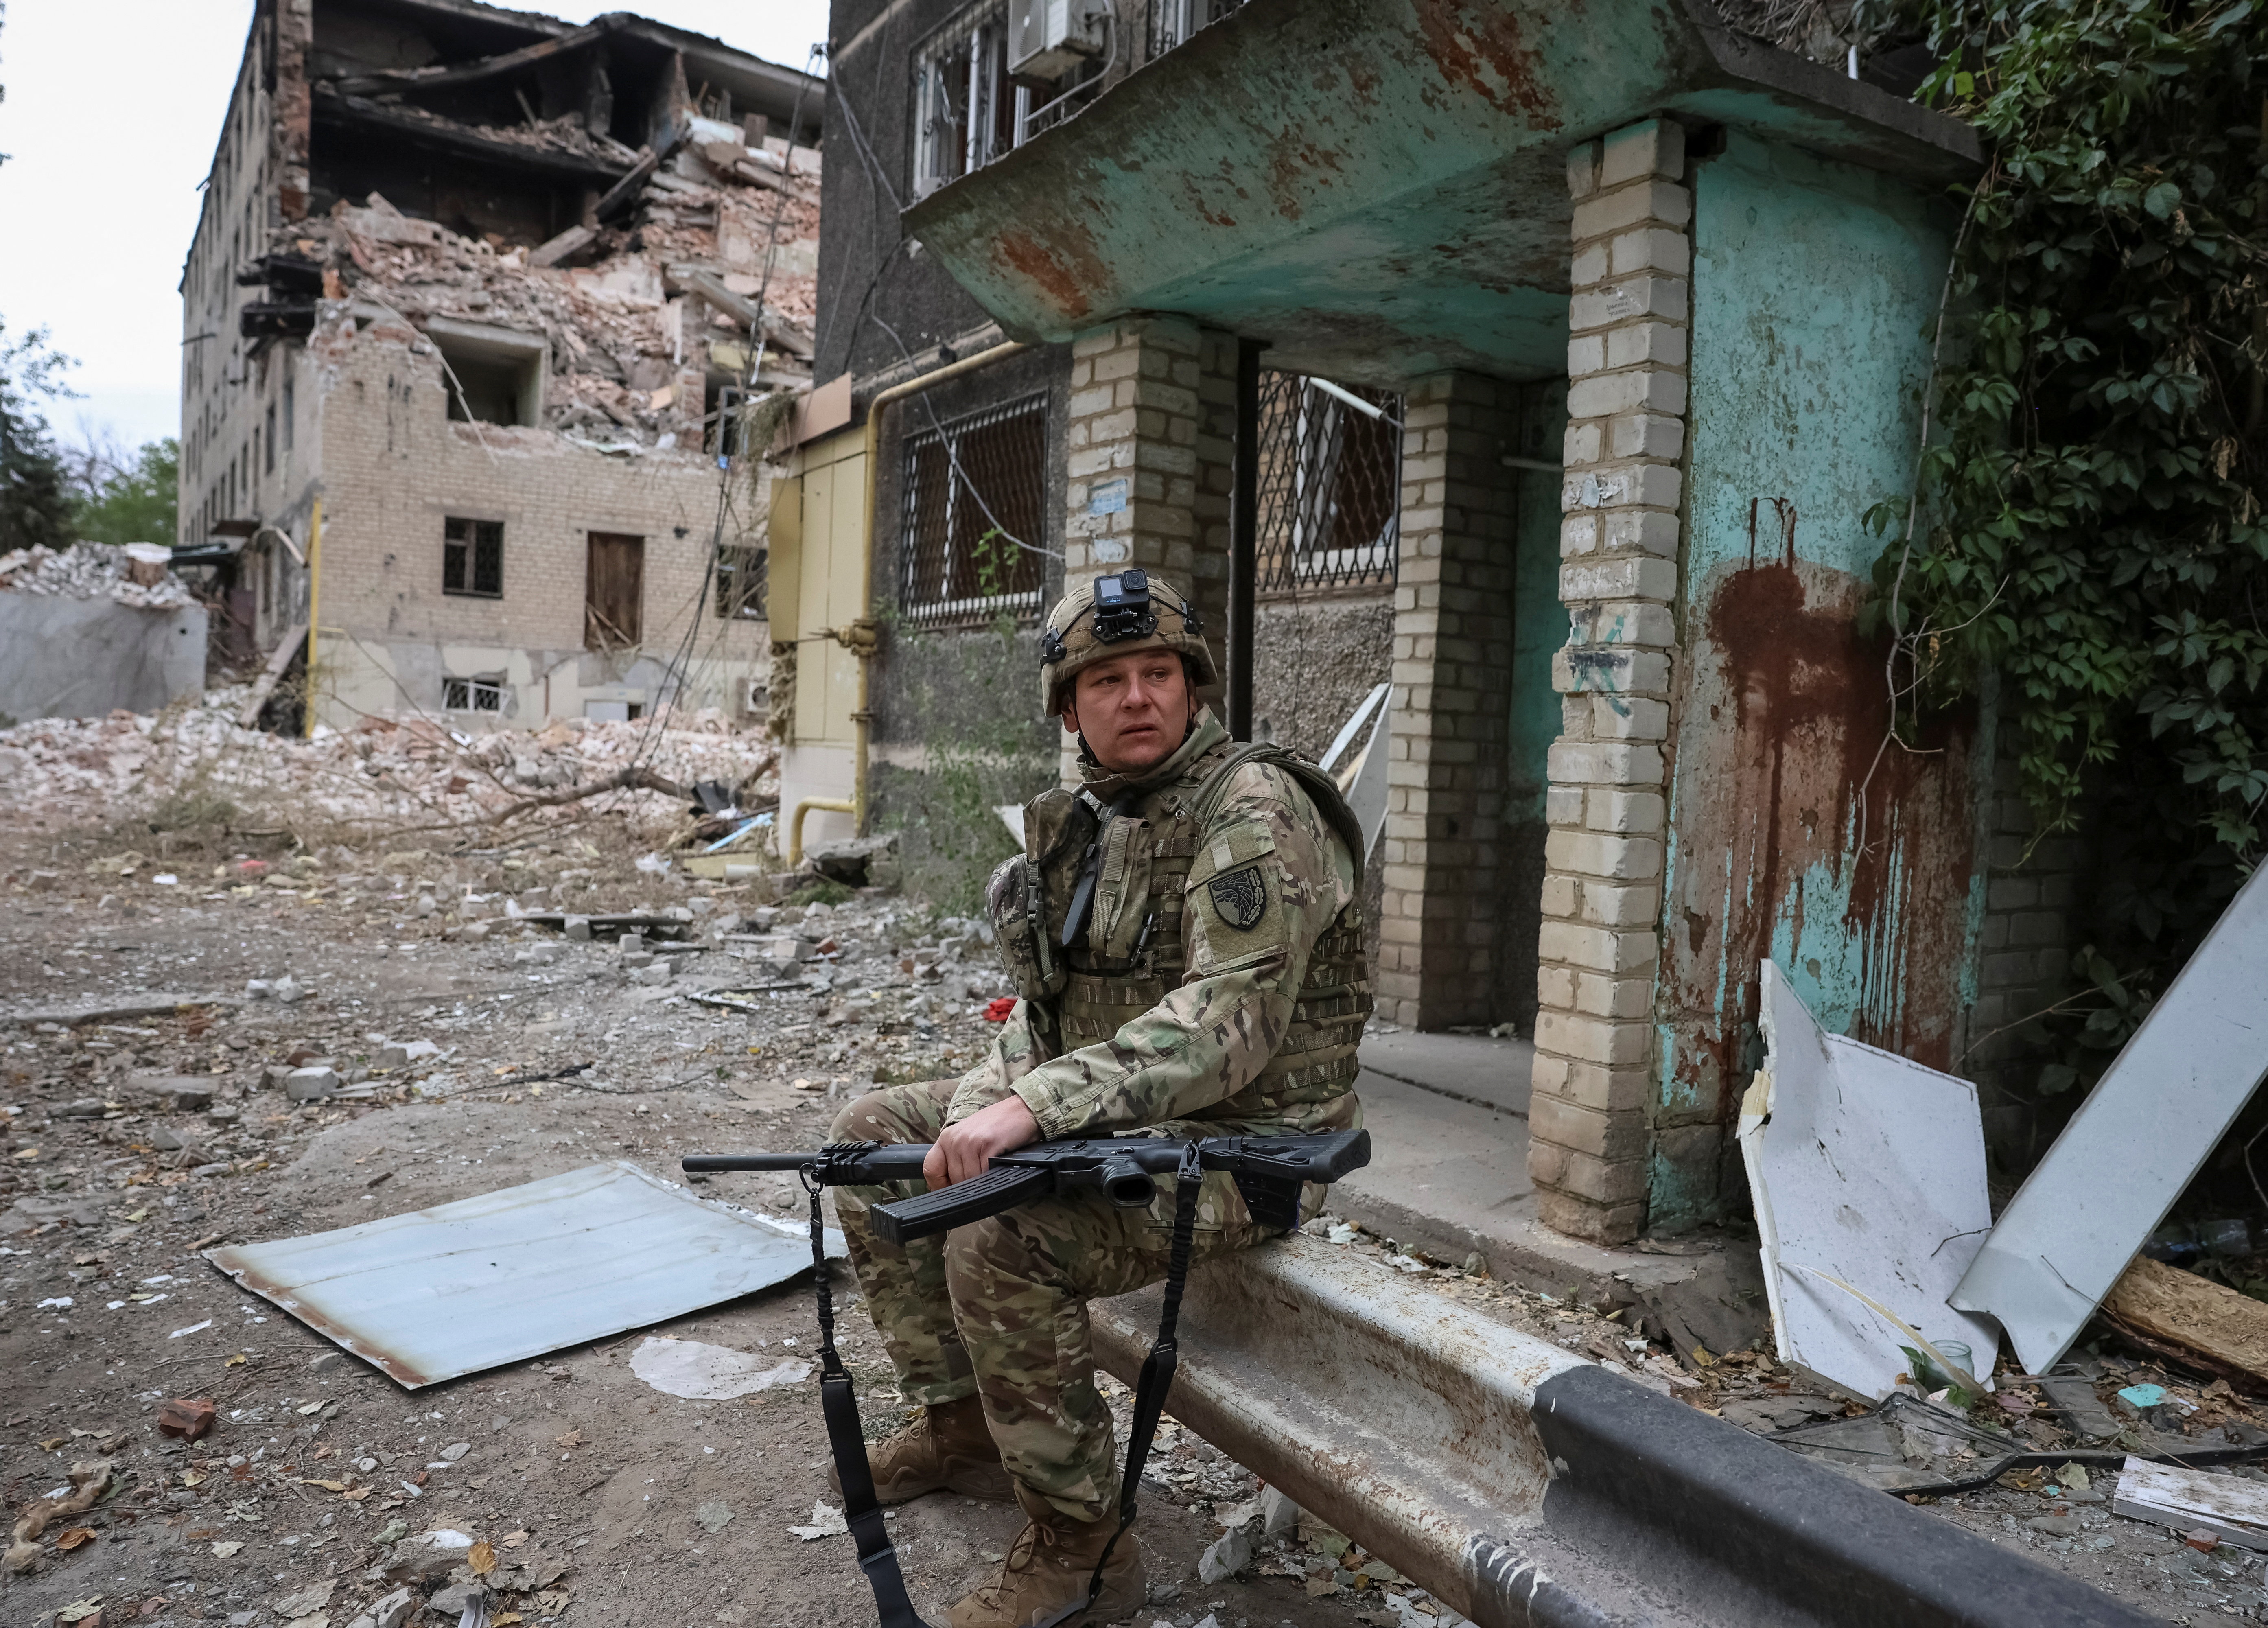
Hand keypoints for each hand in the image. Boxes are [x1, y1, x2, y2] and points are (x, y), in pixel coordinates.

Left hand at [925, 1095, 1040, 1189]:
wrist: (1022, 1110)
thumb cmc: (998, 1126)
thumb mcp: (969, 1139)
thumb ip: (958, 1158)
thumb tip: (952, 1186)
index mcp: (946, 1138)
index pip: (931, 1169)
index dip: (939, 1185)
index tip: (951, 1191)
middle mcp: (954, 1139)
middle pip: (953, 1179)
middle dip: (968, 1184)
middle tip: (983, 1174)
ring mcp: (969, 1141)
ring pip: (969, 1179)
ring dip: (982, 1181)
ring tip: (992, 1167)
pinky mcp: (986, 1145)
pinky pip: (983, 1174)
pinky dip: (992, 1176)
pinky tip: (999, 1165)